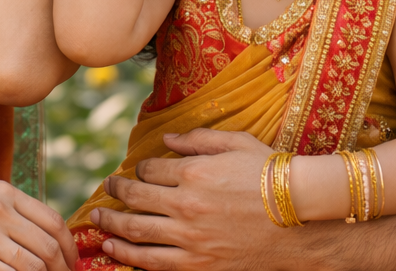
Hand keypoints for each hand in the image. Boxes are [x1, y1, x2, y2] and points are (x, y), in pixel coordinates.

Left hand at [91, 129, 284, 270]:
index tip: (139, 170)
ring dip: (110, 225)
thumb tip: (165, 138)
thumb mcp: (236, 143)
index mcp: (194, 172)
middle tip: (106, 188)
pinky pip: (152, 262)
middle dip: (115, 191)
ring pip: (135, 231)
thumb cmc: (270, 175)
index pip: (150, 169)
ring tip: (96, 221)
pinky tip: (111, 249)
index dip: (140, 168)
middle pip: (135, 198)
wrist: (299, 220)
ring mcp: (190, 237)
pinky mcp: (197, 263)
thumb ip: (196, 138)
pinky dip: (126, 255)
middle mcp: (186, 204)